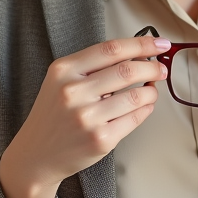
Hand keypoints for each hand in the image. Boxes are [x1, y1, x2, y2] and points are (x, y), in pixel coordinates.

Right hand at [0, 35, 169, 197]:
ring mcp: (87, 118)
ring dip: (151, 91)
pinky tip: (144, 106)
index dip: (141, 43)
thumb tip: (138, 54)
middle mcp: (73, 92)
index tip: (160, 43)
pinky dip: (146, 109)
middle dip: (152, 66)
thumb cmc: (54, 114)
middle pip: (127, 70)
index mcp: (64, 70)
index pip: (111, 49)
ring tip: (151, 90)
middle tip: (161, 68)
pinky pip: (135, 118)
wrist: (36, 154)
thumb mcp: (61, 80)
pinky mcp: (100, 139)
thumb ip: (93, 66)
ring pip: (136, 95)